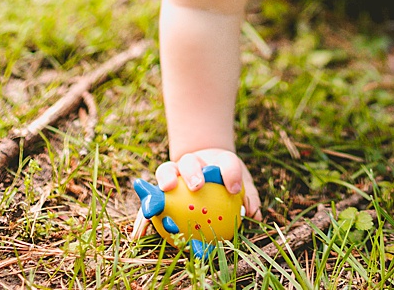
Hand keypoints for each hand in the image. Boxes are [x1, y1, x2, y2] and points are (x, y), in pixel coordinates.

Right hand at [130, 148, 259, 239]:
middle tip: (197, 186)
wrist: (204, 169)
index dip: (232, 173)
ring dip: (166, 179)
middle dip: (193, 172)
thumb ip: (249, 198)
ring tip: (165, 190)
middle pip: (191, 161)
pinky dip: (143, 212)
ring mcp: (174, 170)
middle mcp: (193, 162)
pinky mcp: (158, 185)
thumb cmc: (225, 180)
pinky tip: (138, 233)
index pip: (227, 162)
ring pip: (167, 169)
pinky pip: (148, 198)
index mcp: (217, 161)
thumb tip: (255, 214)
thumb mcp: (240, 184)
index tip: (234, 189)